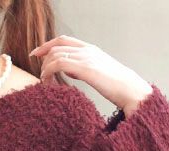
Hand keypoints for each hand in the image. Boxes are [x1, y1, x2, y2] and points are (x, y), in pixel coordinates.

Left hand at [29, 35, 152, 113]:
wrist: (132, 91)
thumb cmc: (118, 88)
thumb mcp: (98, 74)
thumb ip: (83, 69)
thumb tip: (69, 71)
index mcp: (91, 49)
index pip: (64, 40)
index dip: (47, 45)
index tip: (36, 54)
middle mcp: (87, 50)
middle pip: (57, 46)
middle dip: (43, 58)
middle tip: (39, 74)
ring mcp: (86, 58)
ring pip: (56, 55)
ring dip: (46, 69)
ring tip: (45, 83)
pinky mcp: (85, 68)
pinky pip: (59, 64)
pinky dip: (49, 73)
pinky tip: (49, 84)